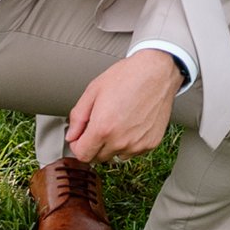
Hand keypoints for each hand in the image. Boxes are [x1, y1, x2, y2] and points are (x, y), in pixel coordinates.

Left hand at [65, 46, 178, 161]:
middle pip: (98, 158)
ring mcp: (137, 144)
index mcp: (103, 128)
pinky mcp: (151, 143)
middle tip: (100, 125)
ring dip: (112, 145)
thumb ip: (78, 117)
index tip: (81, 138)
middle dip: (94, 145)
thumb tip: (71, 135)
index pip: (83, 155)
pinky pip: (133, 152)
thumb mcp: (94, 90)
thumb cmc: (127, 76)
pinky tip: (131, 124)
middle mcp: (120, 141)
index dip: (78, 146)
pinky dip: (129, 143)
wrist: (157, 72)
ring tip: (118, 122)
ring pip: (116, 156)